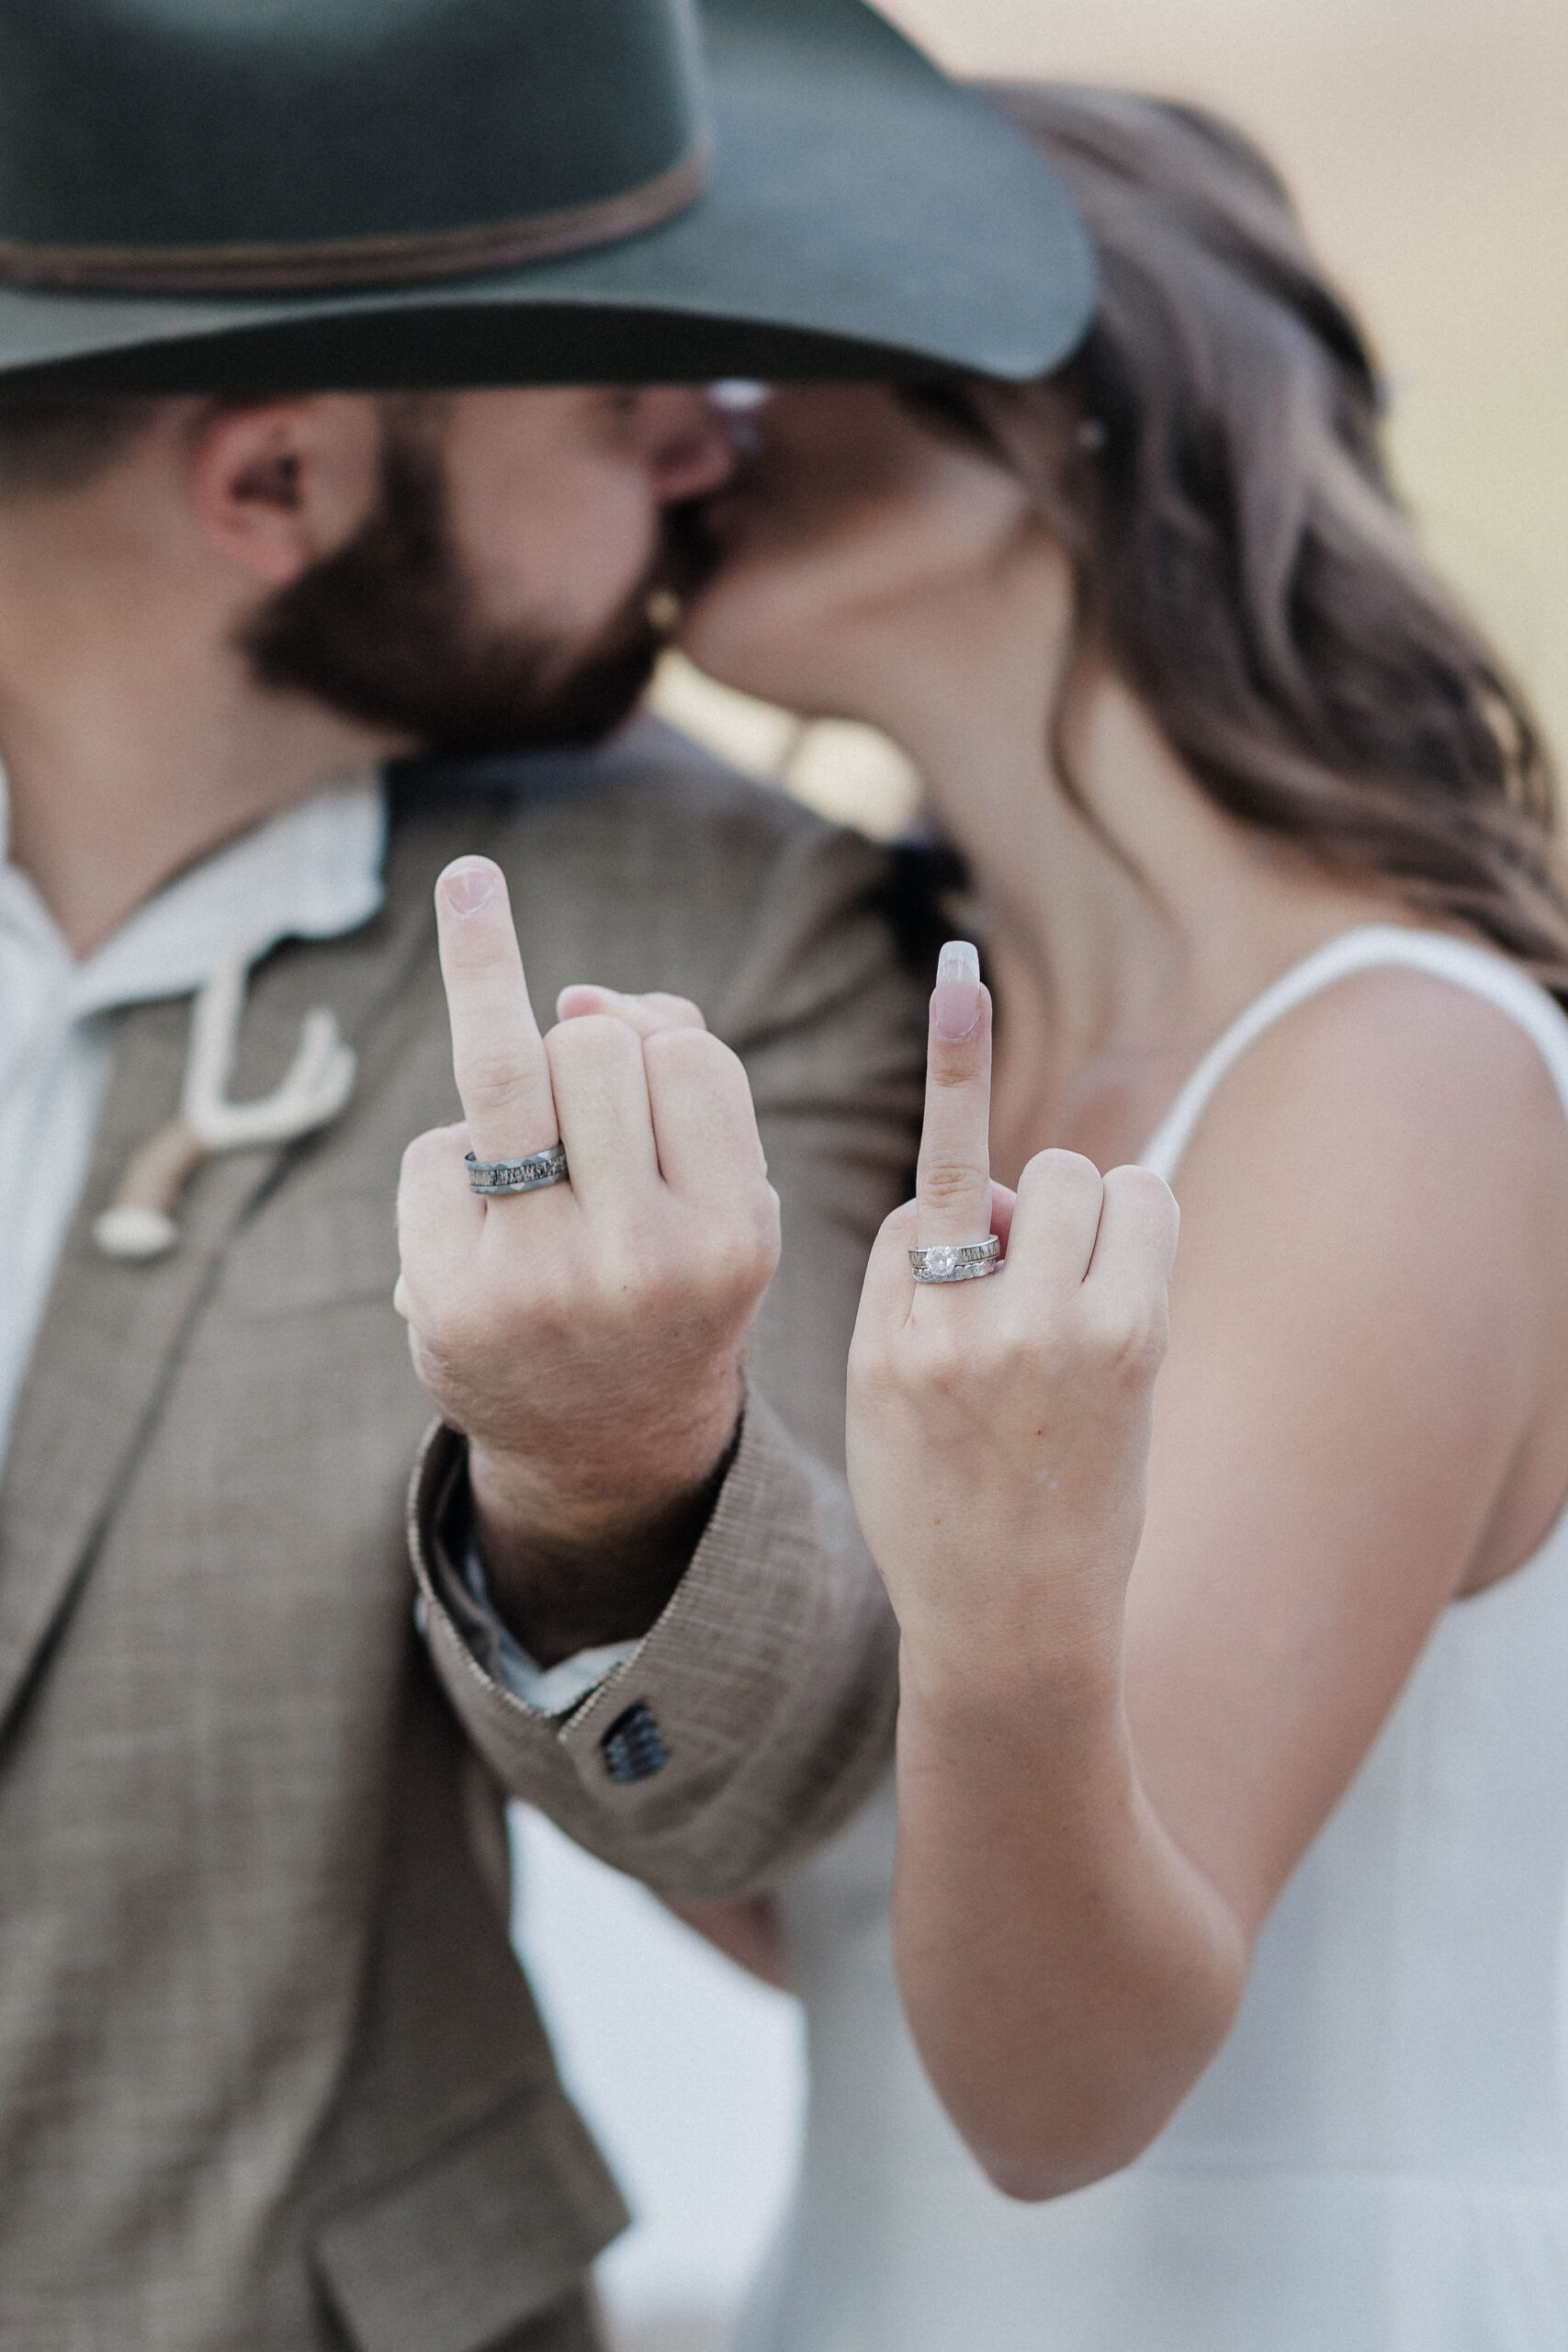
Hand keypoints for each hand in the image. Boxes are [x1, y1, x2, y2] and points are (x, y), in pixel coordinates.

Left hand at [396, 857, 779, 1653]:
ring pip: (503, 1066)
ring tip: (520, 1110)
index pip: (685, 1052)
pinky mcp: (450, 1296)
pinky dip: (448, 1172)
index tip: (648, 1087)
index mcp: (732, 1232)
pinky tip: (479, 1231)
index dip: (658, 1048)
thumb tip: (572, 992)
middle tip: (582, 1129)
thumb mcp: (718, 1190)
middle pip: (589, 1043)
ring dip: (506, 1068)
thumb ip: (679, 1061)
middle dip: (578, 1058)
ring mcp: (541, 1279)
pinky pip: (433, 1153)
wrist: (605, 1450)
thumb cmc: (663, 1279)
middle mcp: (644, 1259)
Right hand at [845, 942, 1178, 1702]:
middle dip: (1028, 1209)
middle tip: (1031, 1286)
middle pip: (1012, 1171)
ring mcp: (1049, 1332)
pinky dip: (1136, 1229)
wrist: (1008, 1625)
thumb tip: (987, 1192)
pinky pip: (1143, 1209)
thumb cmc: (940, 1509)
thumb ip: (906, 1283)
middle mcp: (960, 1323)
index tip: (962, 981)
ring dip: (1085, 1217)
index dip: (955, 1113)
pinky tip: (1118, 1292)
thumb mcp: (876, 1398)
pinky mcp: (1129, 1344)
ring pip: (1078, 1179)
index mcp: (889, 1333)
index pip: (928, 1190)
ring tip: (1076, 1298)